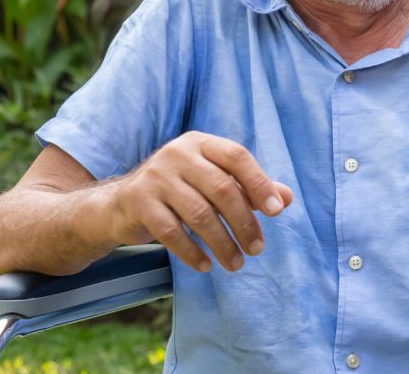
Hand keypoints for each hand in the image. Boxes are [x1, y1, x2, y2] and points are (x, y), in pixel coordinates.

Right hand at [105, 131, 293, 272]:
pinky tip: (205, 265)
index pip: (236, 156)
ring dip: (222, 243)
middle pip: (221, 188)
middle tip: (257, 249)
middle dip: (244, 222)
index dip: (259, 183)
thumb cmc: (178, 191)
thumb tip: (288, 198)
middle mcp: (176, 154)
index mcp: (199, 143)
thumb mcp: (212, 182)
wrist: (120, 204)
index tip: (277, 211)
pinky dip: (192, 252)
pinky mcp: (138, 202)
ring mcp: (155, 177)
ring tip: (236, 263)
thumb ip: (248, 188)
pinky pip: (172, 232)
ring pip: (199, 214)